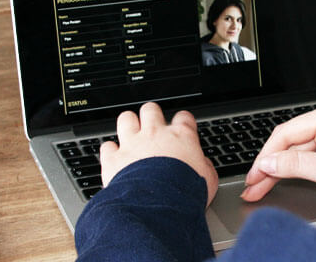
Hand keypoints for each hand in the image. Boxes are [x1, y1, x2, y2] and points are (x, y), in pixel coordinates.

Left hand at [100, 102, 218, 206]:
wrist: (160, 205)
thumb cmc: (186, 192)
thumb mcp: (208, 180)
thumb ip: (204, 167)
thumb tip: (203, 166)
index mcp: (180, 137)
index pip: (183, 118)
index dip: (182, 121)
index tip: (182, 127)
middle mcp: (154, 134)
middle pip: (151, 110)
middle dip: (151, 116)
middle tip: (152, 128)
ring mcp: (132, 144)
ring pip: (126, 119)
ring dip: (128, 125)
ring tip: (130, 135)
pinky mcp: (114, 159)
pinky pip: (107, 146)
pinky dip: (110, 151)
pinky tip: (114, 157)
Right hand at [241, 101, 315, 207]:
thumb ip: (296, 165)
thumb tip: (268, 163)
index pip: (286, 134)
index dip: (266, 157)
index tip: (254, 176)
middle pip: (290, 142)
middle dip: (270, 165)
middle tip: (254, 186)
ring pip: (299, 150)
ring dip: (281, 168)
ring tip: (262, 186)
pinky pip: (311, 154)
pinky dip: (297, 168)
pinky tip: (283, 178)